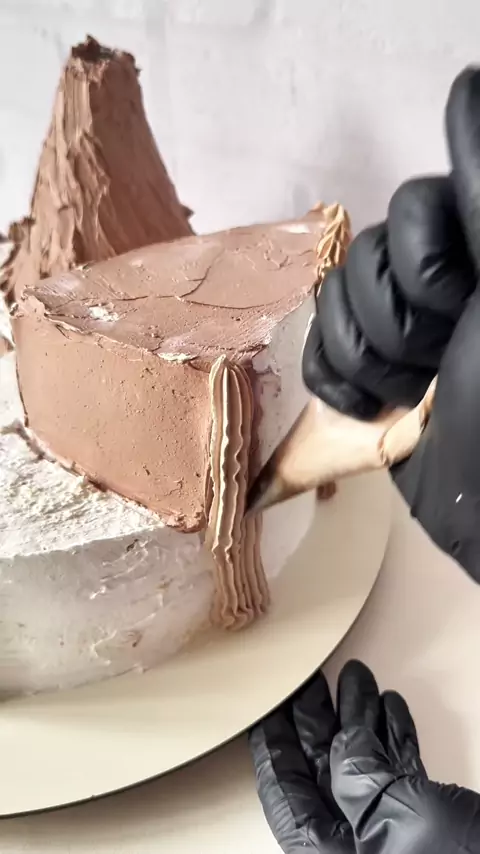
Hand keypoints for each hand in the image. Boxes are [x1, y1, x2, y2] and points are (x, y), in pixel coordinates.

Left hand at [249, 661, 479, 853]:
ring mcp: (388, 837)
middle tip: (314, 683)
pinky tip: (392, 710)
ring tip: (359, 682)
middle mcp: (353, 846)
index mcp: (328, 852)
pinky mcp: (424, 829)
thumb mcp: (393, 815)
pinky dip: (394, 739)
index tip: (269, 707)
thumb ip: (358, 776)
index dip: (275, 744)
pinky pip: (398, 776)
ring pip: (364, 767)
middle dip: (321, 721)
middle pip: (324, 771)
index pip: (285, 790)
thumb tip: (345, 743)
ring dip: (362, 721)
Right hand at [302, 67, 479, 581]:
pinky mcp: (364, 368)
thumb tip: (470, 86)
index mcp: (476, 258)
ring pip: (336, 301)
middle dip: (396, 321)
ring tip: (409, 397)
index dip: (423, 263)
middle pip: (366, 256)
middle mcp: (440, 283)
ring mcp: (400, 328)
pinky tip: (369, 406)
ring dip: (366, 360)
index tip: (458, 309)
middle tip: (441, 365)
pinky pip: (318, 344)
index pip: (415, 211)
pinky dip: (336, 379)